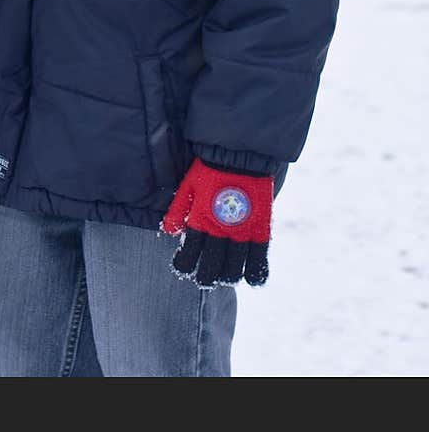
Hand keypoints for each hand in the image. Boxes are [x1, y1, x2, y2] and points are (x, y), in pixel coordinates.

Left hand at [161, 158, 272, 287]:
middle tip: (205, 278)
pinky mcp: (261, 229)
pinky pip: (260, 260)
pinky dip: (256, 274)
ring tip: (225, 276)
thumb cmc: (211, 168)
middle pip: (211, 269)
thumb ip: (178, 210)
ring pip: (234, 270)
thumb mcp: (189, 185)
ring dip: (228, 278)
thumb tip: (169, 232)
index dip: (184, 267)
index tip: (184, 266)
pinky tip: (252, 278)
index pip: (188, 257)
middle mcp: (220, 231)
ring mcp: (242, 232)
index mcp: (200, 220)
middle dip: (206, 278)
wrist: (240, 153)